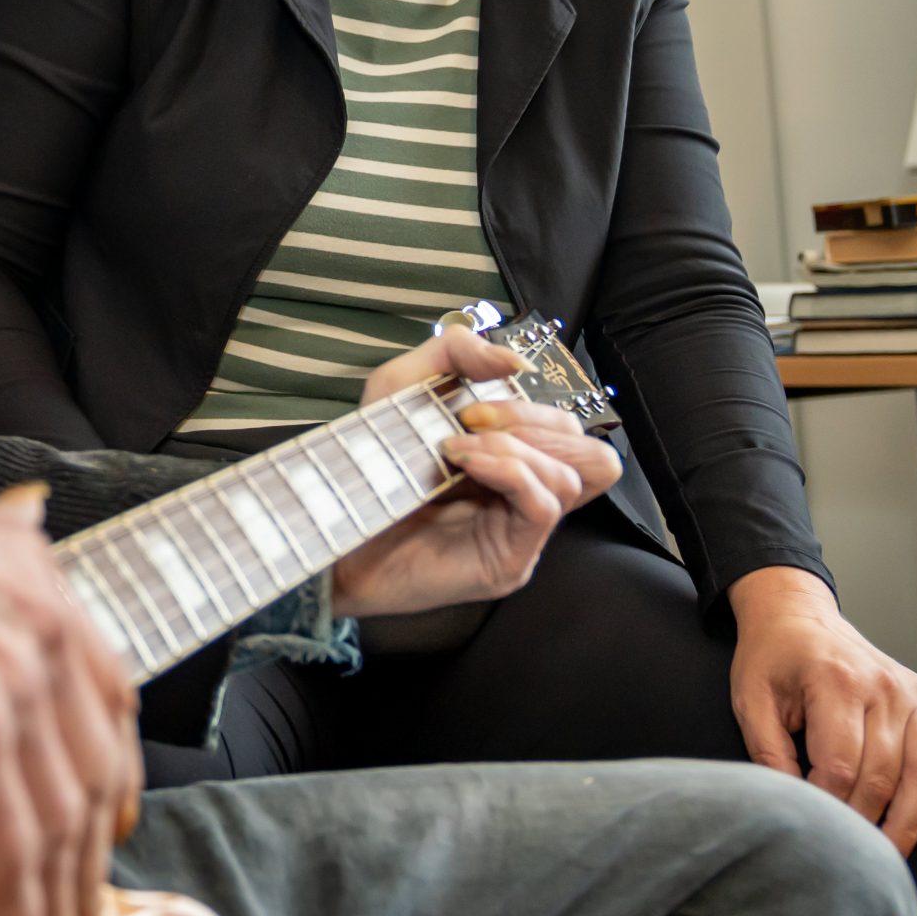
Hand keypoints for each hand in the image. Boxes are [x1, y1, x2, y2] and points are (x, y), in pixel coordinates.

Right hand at [0, 440, 141, 915]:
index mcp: (30, 570)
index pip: (106, 688)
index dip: (114, 769)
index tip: (109, 814)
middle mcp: (39, 619)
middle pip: (95, 761)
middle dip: (92, 845)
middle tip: (79, 894)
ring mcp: (12, 672)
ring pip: (65, 811)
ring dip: (61, 886)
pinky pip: (15, 834)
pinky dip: (21, 893)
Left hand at [331, 329, 621, 618]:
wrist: (326, 524)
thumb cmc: (365, 461)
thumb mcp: (402, 385)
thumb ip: (455, 353)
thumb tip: (514, 360)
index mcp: (513, 461)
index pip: (568, 431)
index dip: (533, 405)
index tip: (471, 402)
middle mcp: (525, 499)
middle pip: (590, 453)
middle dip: (533, 421)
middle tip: (470, 420)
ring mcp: (521, 534)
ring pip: (575, 477)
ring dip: (516, 445)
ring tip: (455, 445)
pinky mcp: (507, 561)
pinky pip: (543, 507)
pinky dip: (509, 469)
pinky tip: (463, 461)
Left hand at [728, 565, 916, 852]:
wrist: (798, 617)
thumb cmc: (772, 658)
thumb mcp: (751, 697)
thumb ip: (767, 750)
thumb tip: (792, 804)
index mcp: (836, 682)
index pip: (838, 765)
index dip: (824, 804)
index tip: (810, 824)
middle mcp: (884, 688)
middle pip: (883, 775)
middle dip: (863, 820)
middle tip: (846, 850)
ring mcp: (916, 697)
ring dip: (910, 822)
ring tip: (889, 856)